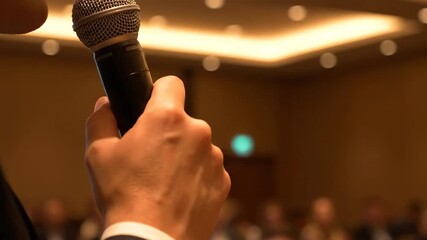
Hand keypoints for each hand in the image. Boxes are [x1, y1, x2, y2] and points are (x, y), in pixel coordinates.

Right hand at [85, 76, 230, 239]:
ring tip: (162, 181)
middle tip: (148, 156)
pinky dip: (195, 176)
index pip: (170, 84)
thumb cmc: (125, 197)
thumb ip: (101, 119)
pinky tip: (177, 193)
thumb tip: (106, 105)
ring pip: (195, 146)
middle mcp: (197, 132)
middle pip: (182, 121)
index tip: (152, 104)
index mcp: (167, 119)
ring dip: (182, 155)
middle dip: (167, 132)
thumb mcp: (98, 154)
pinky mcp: (222, 181)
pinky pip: (206, 169)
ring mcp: (213, 157)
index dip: (158, 92)